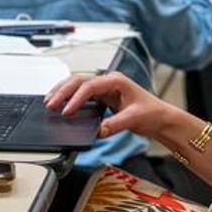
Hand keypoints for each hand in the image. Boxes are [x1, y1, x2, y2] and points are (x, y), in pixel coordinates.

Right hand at [45, 73, 175, 139]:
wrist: (161, 118)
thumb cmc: (152, 113)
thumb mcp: (134, 119)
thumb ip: (115, 124)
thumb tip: (98, 130)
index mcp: (116, 81)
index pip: (89, 86)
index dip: (76, 98)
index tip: (67, 111)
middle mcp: (108, 82)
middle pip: (79, 81)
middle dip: (63, 91)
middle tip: (50, 104)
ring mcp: (105, 88)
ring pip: (78, 85)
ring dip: (63, 92)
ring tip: (49, 101)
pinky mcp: (103, 98)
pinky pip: (82, 94)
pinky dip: (70, 98)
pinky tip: (61, 103)